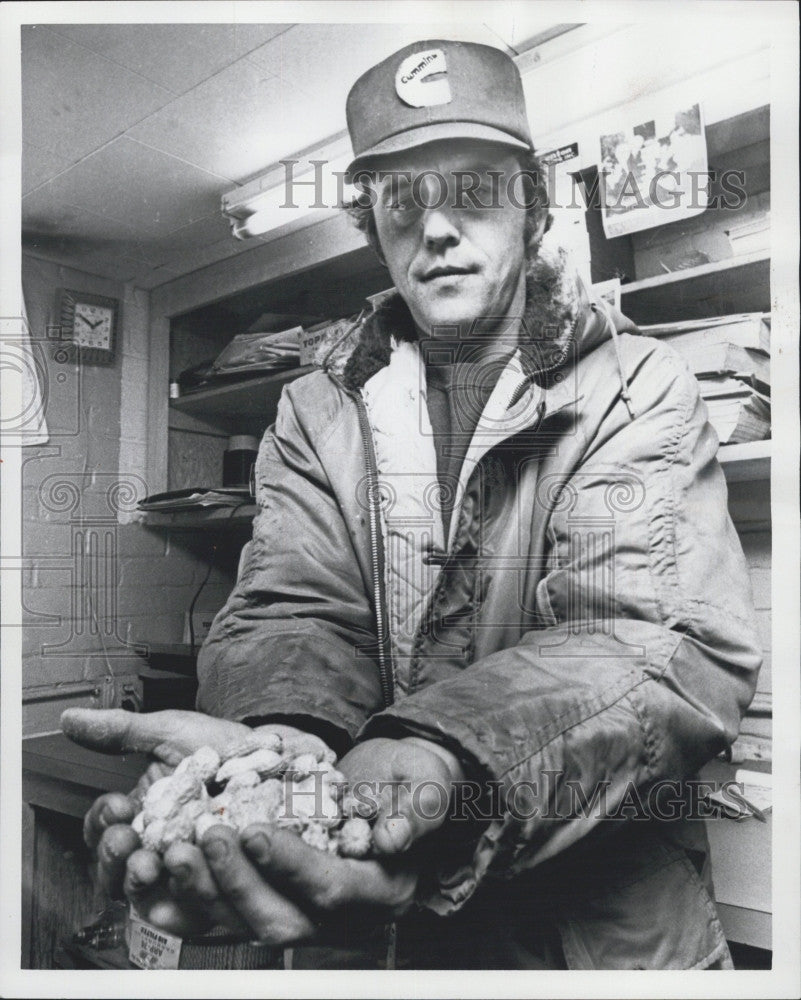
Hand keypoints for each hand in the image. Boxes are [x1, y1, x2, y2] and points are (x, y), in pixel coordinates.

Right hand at [60, 708, 324, 935]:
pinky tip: (194, 875)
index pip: (104, 834)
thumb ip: (122, 731)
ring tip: (155, 861)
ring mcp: (189, 871)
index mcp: (142, 816)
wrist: (282, 757)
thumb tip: (71, 718)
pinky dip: (188, 898)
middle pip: (117, 874)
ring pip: (149, 898)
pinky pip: (195, 910)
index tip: (117, 806)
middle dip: (115, 859)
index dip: (102, 825)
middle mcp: (160, 849)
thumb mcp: (172, 732)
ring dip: (143, 882)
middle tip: (127, 840)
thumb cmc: (225, 748)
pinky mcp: (221, 888)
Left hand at [169, 736, 463, 943]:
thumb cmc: (414, 782)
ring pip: (245, 921)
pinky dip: (192, 899)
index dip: (292, 865)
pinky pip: (226, 913)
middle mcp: (340, 915)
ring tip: (174, 850)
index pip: (332, 888)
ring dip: (205, 890)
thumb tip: (394, 837)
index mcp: (382, 890)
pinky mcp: (274, 899)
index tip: (255, 831)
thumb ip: (416, 810)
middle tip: (206, 836)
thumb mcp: (426, 786)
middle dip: (237, 883)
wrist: (398, 786)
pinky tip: (159, 879)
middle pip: (281, 920)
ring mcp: (304, 910)